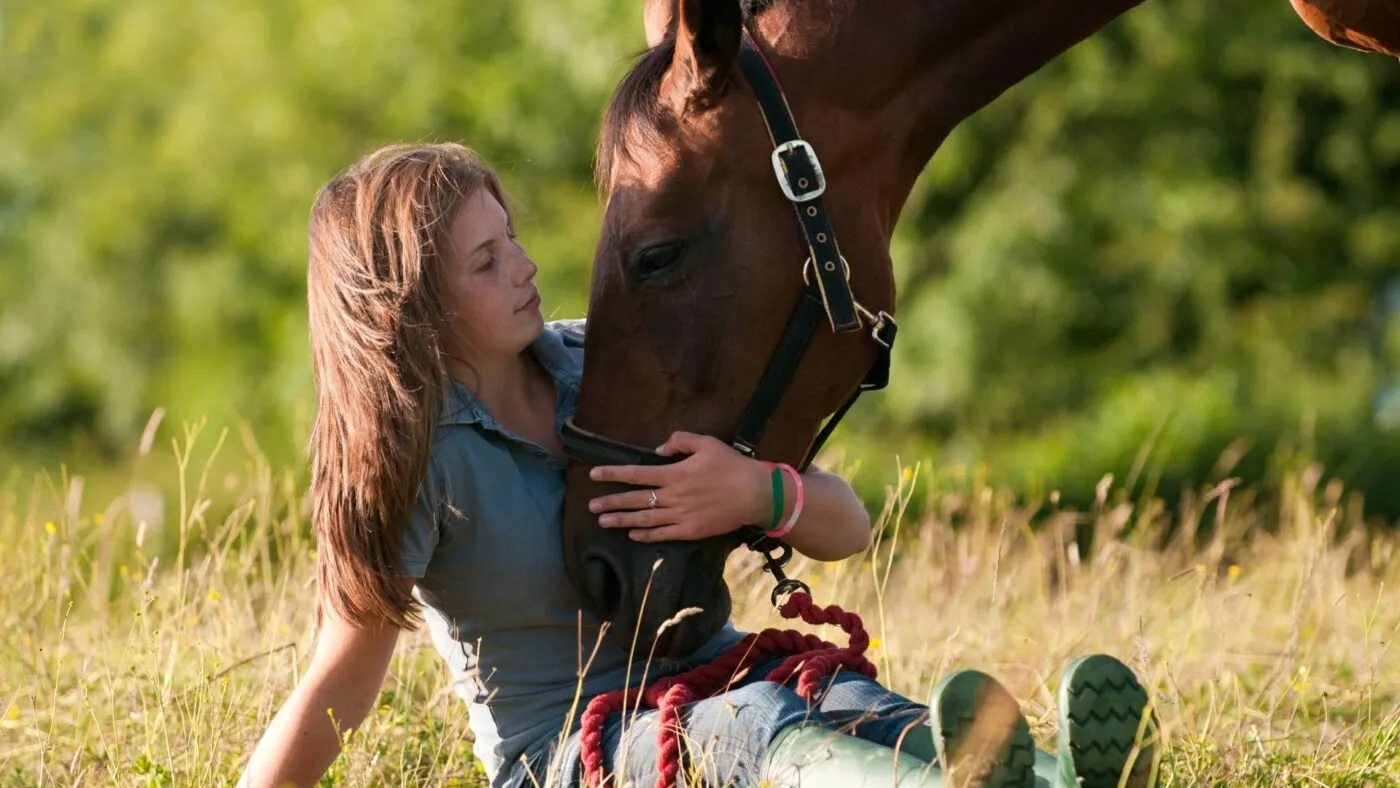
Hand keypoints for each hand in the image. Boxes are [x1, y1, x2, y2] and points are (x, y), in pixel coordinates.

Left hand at [587, 431, 767, 541]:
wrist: (754, 494)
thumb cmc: (731, 465)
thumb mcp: (706, 443)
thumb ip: (680, 441)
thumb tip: (658, 450)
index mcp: (674, 473)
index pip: (636, 473)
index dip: (613, 474)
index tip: (594, 475)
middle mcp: (672, 496)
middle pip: (635, 499)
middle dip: (611, 501)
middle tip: (591, 506)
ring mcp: (680, 516)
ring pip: (644, 519)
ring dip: (622, 520)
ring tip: (603, 522)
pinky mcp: (690, 531)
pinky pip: (663, 534)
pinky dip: (646, 535)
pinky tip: (632, 534)